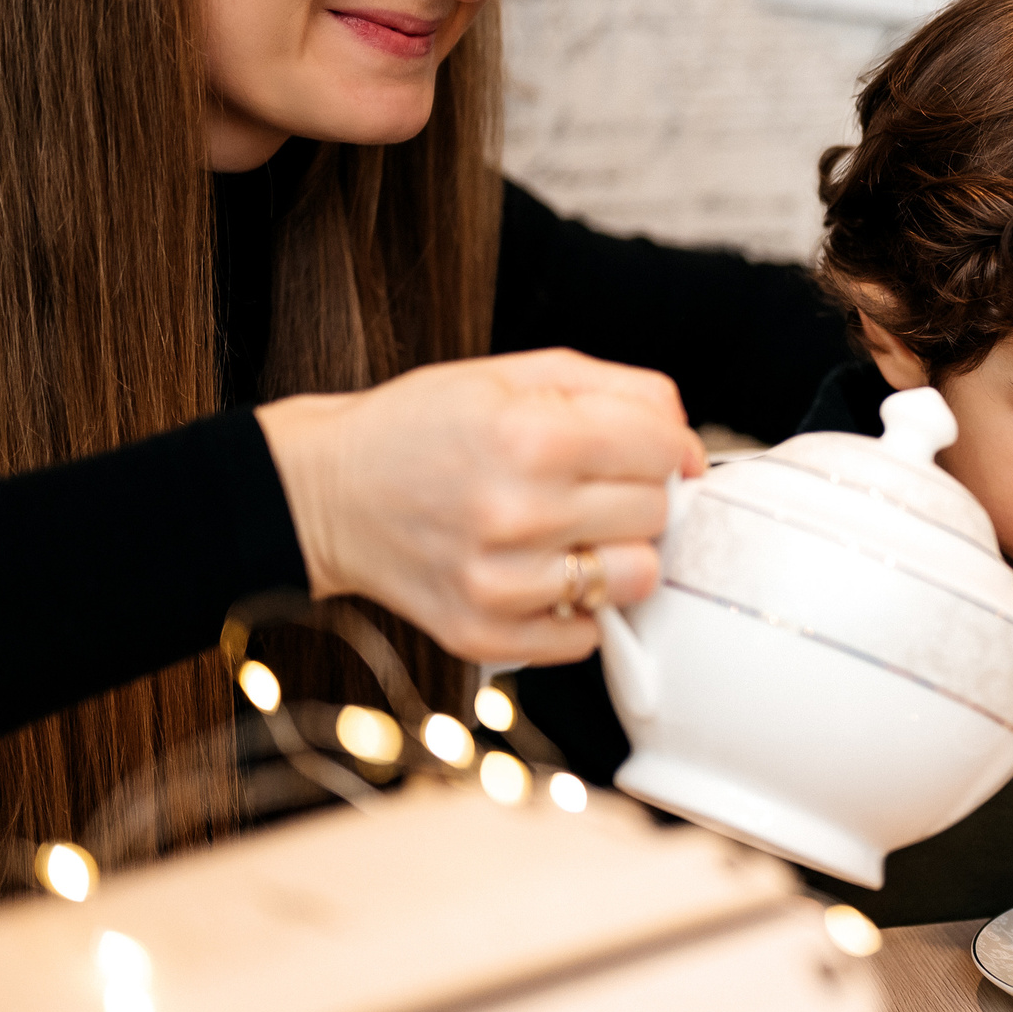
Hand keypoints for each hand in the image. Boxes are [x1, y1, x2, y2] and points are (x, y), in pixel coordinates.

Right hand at [258, 349, 704, 667]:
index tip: (649, 449)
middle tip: (589, 486)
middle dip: (635, 495)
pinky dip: (576, 607)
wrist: (325, 493)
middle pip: (655, 514)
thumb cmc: (424, 428)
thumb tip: (686, 441)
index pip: (664, 450)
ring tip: (570, 532)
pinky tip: (538, 571)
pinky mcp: (485, 634)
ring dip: (616, 555)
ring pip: (635, 579)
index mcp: (531, 436)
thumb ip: (619, 390)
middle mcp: (518, 514)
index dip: (666, 446)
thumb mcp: (515, 375)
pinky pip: (588, 636)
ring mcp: (501, 583)